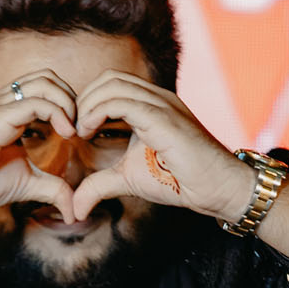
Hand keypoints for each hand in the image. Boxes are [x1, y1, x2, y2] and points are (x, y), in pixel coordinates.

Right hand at [0, 69, 80, 225]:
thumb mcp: (24, 185)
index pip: (46, 88)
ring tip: (73, 131)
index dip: (67, 105)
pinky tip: (65, 134)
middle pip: (48, 77)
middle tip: (78, 129)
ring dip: (67, 103)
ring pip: (44, 82)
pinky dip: (57, 113)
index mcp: (8, 110)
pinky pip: (35, 102)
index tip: (77, 134)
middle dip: (71, 99)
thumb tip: (73, 209)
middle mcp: (3, 101)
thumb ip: (51, 189)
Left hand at [70, 72, 251, 223]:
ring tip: (79, 131)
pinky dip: (98, 112)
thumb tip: (76, 209)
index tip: (75, 130)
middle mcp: (157, 97)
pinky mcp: (163, 117)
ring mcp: (162, 103)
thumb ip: (100, 186)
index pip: (111, 85)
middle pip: (109, 78)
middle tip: (72, 129)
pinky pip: (123, 101)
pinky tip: (88, 132)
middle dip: (84, 100)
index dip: (88, 102)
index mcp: (151, 104)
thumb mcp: (128, 180)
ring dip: (87, 105)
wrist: (216, 187)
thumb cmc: (178, 180)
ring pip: (113, 85)